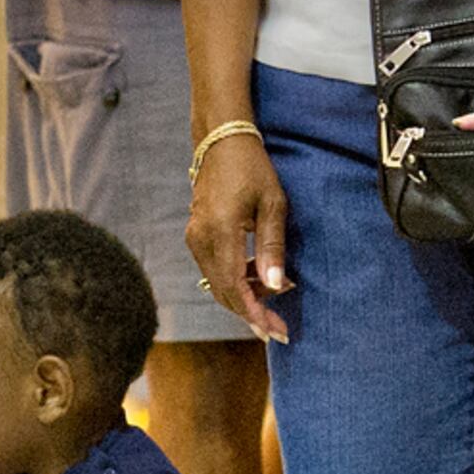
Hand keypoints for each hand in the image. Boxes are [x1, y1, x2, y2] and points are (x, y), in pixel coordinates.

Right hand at [185, 133, 293, 341]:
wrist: (221, 142)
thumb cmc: (253, 169)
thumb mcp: (272, 205)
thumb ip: (272, 247)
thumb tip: (275, 286)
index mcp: (221, 232)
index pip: (235, 287)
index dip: (255, 314)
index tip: (275, 331)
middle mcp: (201, 240)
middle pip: (223, 293)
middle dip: (251, 315)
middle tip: (278, 329)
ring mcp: (195, 238)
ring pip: (217, 284)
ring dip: (244, 297)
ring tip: (275, 297)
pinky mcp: (196, 236)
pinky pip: (214, 269)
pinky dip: (235, 280)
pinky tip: (257, 276)